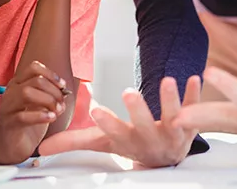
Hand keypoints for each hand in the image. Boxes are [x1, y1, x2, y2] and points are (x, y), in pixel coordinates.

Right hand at [0, 61, 67, 162]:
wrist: (14, 146)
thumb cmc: (30, 122)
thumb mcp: (42, 104)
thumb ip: (52, 95)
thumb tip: (65, 93)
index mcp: (18, 83)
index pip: (33, 67)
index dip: (51, 74)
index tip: (63, 86)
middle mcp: (11, 92)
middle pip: (35, 80)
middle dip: (54, 91)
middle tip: (62, 104)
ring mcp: (7, 107)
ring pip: (27, 93)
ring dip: (48, 101)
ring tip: (57, 111)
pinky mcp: (9, 124)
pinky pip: (23, 116)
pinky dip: (40, 116)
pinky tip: (51, 118)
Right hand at [39, 76, 201, 167]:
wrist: (167, 158)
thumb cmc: (132, 144)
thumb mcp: (104, 143)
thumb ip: (75, 142)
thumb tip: (41, 150)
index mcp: (127, 141)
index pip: (114, 134)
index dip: (107, 123)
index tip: (97, 111)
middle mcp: (150, 139)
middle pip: (143, 125)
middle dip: (137, 110)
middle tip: (129, 92)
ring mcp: (172, 132)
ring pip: (172, 116)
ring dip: (170, 99)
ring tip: (167, 80)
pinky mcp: (191, 123)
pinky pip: (195, 108)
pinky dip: (195, 94)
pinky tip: (195, 78)